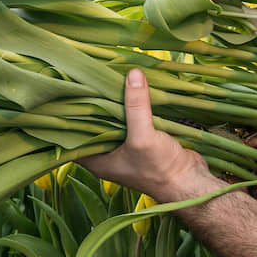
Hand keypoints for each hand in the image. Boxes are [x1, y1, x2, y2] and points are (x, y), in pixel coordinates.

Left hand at [79, 69, 214, 203]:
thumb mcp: (143, 136)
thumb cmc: (161, 169)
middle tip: (86, 77)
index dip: (67, 116)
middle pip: (93, 123)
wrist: (191, 183)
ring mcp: (124, 147)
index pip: (72, 136)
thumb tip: (133, 73)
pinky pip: (131, 119)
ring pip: (114, 119)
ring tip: (105, 76)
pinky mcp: (142, 140)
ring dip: (114, 102)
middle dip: (92, 103)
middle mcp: (107, 154)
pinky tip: (129, 87)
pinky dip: (131, 106)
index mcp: (97, 160)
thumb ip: (136, 106)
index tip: (65, 93)